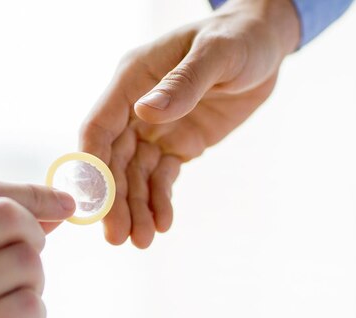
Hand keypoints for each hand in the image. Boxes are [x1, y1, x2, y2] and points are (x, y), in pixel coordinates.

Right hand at [0, 182, 74, 317]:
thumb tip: (56, 206)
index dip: (31, 193)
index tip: (65, 203)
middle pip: (7, 217)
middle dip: (34, 238)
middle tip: (25, 267)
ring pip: (26, 261)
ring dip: (33, 284)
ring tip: (8, 307)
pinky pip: (31, 304)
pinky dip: (34, 316)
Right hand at [80, 0, 299, 247]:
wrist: (264, 46)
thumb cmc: (238, 38)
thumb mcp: (217, 54)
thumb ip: (183, 83)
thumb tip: (146, 113)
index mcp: (131, 81)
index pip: (99, 127)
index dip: (92, 164)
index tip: (92, 201)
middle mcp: (135, 108)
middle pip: (114, 160)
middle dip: (114, 199)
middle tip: (116, 237)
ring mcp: (155, 129)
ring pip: (136, 175)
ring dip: (135, 208)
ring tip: (141, 241)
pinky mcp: (177, 145)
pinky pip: (162, 178)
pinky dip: (160, 201)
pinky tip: (162, 224)